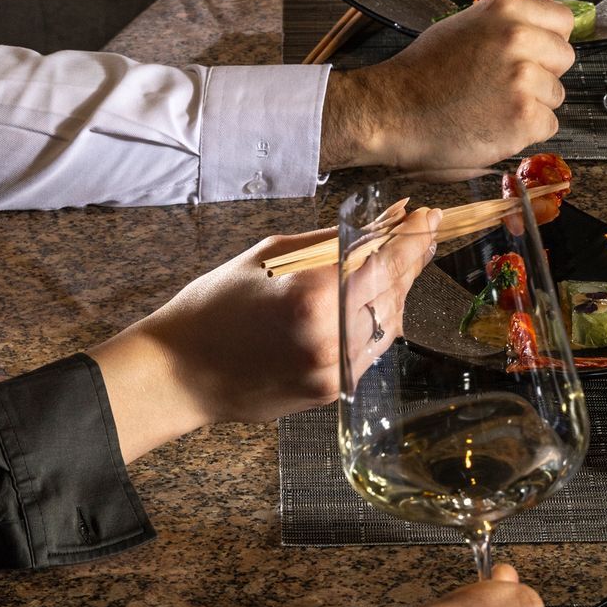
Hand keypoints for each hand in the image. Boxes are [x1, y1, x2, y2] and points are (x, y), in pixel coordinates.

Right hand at [92, 225, 432, 456]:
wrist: (180, 372)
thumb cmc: (216, 306)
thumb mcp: (269, 256)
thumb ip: (330, 242)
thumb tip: (382, 222)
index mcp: (311, 295)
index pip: (382, 260)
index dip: (410, 236)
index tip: (426, 215)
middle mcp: (330, 337)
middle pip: (393, 292)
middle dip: (412, 259)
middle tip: (424, 231)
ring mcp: (333, 370)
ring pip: (389, 323)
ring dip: (400, 290)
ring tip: (406, 260)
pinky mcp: (329, 391)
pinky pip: (371, 350)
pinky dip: (381, 321)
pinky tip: (381, 299)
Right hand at [319, 0, 575, 172]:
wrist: (391, 111)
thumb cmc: (424, 71)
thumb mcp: (464, 26)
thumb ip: (510, 18)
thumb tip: (552, 0)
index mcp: (504, 11)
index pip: (562, 19)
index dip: (547, 40)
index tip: (530, 55)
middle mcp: (518, 39)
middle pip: (564, 57)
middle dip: (542, 73)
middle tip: (502, 86)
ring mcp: (522, 79)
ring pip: (556, 95)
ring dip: (532, 105)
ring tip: (491, 107)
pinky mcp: (523, 118)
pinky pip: (548, 125)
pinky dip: (525, 133)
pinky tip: (493, 127)